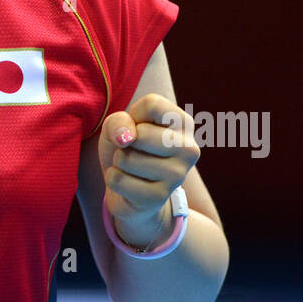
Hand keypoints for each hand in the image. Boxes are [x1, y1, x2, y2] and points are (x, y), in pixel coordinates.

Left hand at [98, 93, 199, 248]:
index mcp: (184, 123)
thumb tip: (125, 138)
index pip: (152, 104)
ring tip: (132, 169)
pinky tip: (129, 184)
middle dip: (124, 143)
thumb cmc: (128, 149)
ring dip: (118, 163)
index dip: (133, 116)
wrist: (131, 192)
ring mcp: (177, 175)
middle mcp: (189, 149)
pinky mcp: (159, 197)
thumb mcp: (118, 126)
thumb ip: (118, 121)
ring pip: (126, 158)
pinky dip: (113, 180)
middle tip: (135, 152)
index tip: (138, 128)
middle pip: (141, 133)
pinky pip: (117, 180)